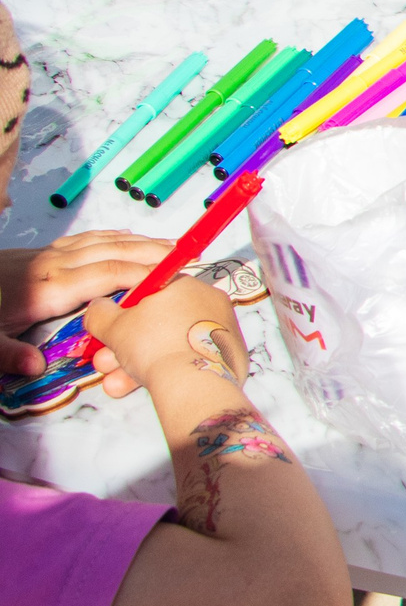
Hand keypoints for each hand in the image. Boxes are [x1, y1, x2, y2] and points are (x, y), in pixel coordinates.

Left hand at [0, 231, 169, 374]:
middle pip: (113, 252)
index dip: (142, 272)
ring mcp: (50, 255)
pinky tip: (127, 239)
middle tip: (188, 255)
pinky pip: (89, 239)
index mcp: (47, 288)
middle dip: (153, 252)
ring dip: (140, 242)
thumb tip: (34, 368)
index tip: (174, 275)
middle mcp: (55, 266)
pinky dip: (115, 237)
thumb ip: (8, 353)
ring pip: (104, 241)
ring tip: (171, 247)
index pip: (106, 274)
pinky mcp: (43, 252)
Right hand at [85, 277, 243, 399]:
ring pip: (170, 344)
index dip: (124, 312)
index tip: (111, 330)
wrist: (193, 383)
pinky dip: (166, 370)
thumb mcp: (112, 325)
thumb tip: (98, 308)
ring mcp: (222, 330)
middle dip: (126, 345)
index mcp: (186, 284)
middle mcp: (209, 302)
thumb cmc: (154, 345)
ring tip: (116, 383)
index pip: (149, 292)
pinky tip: (142, 385)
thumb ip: (100, 312)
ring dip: (137, 363)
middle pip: (158, 323)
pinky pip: (190, 359)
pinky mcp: (229, 356)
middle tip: (106, 362)